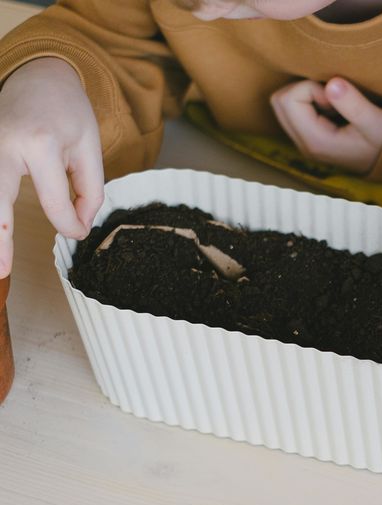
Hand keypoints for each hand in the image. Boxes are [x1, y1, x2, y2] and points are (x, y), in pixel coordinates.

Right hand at [0, 57, 103, 276]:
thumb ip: (90, 189)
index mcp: (39, 144)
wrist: (39, 74)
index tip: (79, 232)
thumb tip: (78, 227)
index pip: (53, 201)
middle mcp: (2, 145)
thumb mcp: (90, 147)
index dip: (69, 224)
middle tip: (0, 271)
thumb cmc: (68, 111)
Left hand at [270, 77, 381, 174]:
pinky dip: (308, 101)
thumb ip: (354, 104)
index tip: (336, 97)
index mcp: (315, 141)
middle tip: (332, 99)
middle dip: (304, 89)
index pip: (289, 99)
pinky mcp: (307, 137)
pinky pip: (291, 110)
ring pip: (282, 104)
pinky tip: (331, 110)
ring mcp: (303, 142)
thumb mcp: (376, 122)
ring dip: (305, 95)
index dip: (312, 87)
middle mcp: (303, 144)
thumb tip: (332, 83)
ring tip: (333, 105)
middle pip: (278, 101)